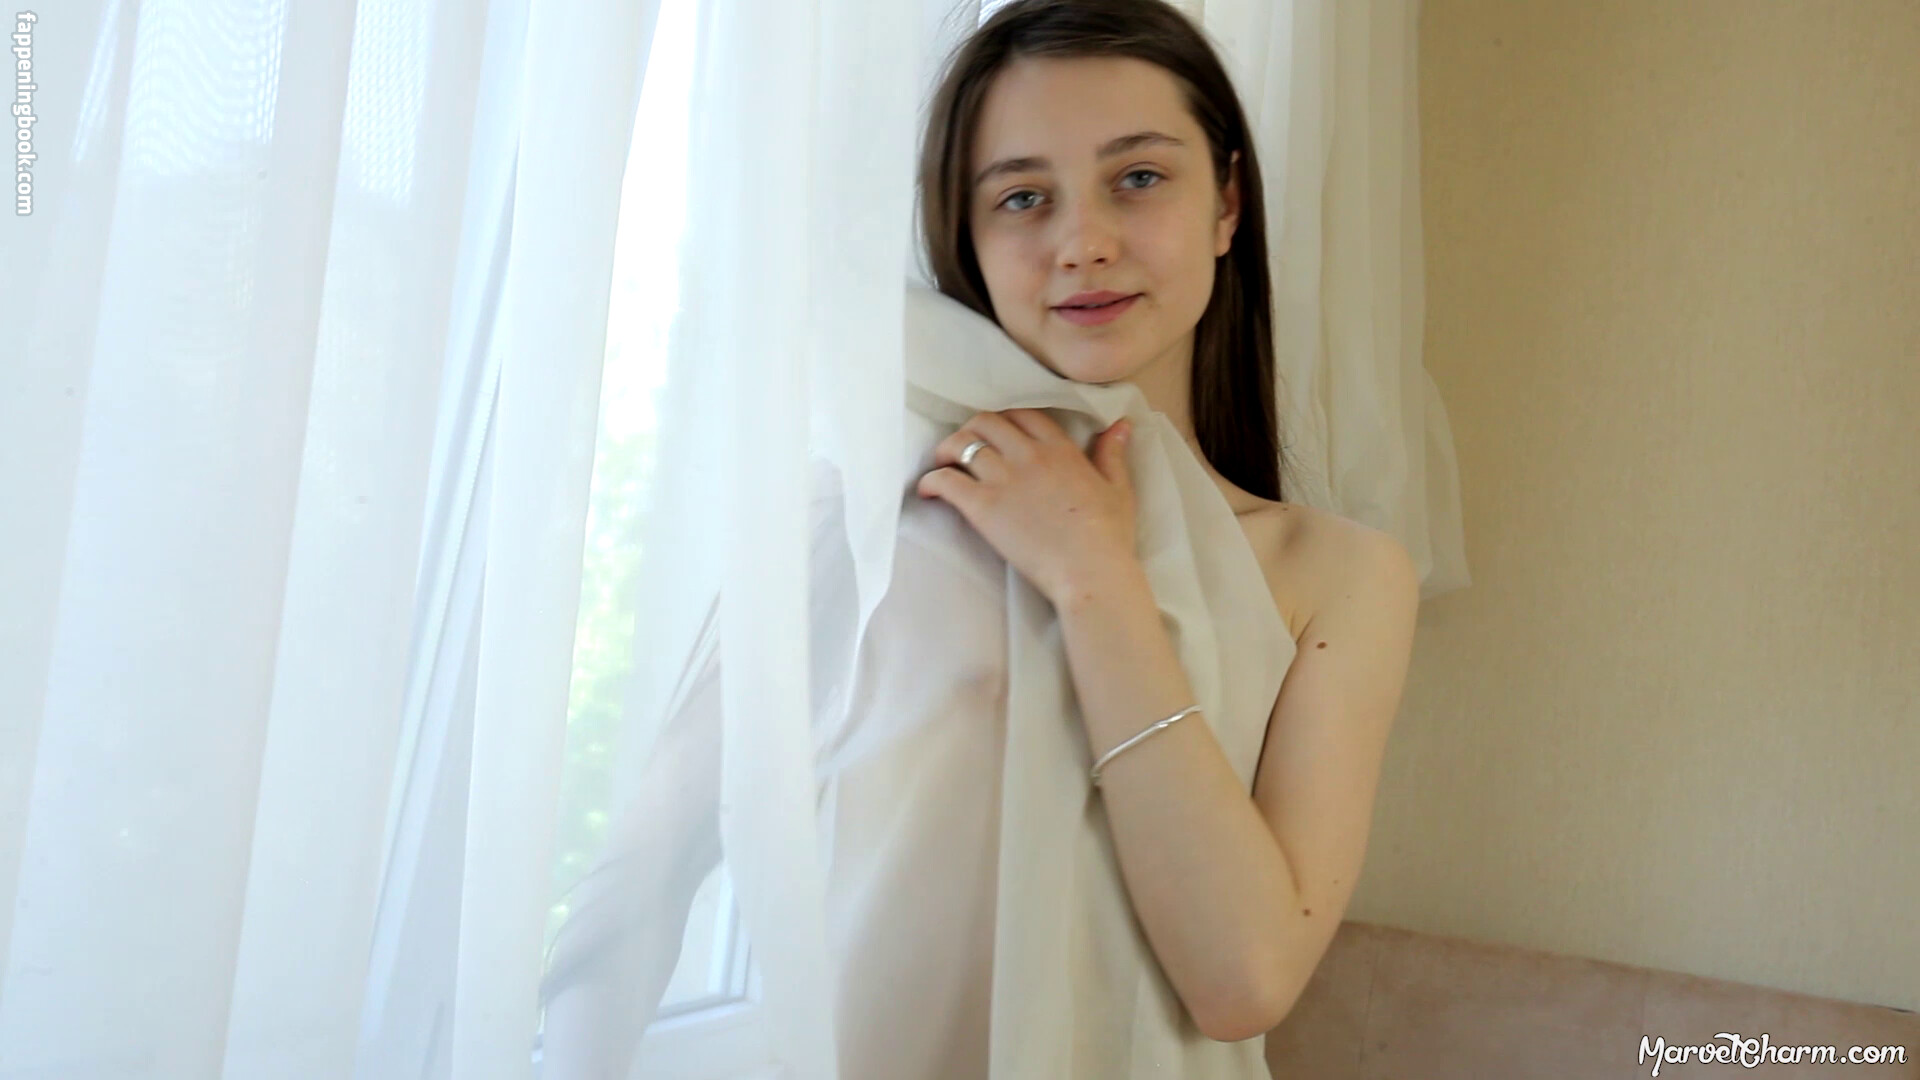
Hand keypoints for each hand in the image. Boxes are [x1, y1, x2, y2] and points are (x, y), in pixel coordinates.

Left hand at [915, 408, 1139, 606]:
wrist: (1091, 572)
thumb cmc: (1108, 537)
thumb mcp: (1118, 489)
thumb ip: (1113, 454)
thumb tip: (1121, 425)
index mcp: (1060, 449)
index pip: (1022, 415)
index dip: (1004, 419)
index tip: (996, 433)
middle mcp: (1029, 455)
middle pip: (985, 422)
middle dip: (970, 430)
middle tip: (965, 448)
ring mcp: (1004, 479)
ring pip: (961, 444)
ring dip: (946, 451)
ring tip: (942, 464)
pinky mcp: (983, 506)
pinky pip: (946, 480)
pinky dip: (931, 481)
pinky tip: (928, 491)